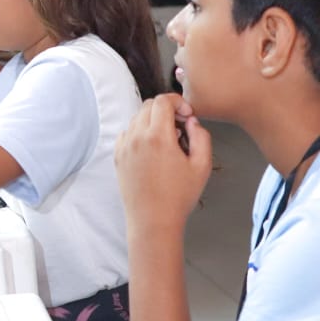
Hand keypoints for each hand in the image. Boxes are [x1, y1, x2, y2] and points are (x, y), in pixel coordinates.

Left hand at [115, 94, 211, 232]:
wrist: (153, 219)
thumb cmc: (179, 196)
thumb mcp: (202, 166)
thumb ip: (201, 137)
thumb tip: (192, 122)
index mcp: (157, 136)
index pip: (162, 101)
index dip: (178, 102)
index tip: (187, 115)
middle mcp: (137, 137)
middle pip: (148, 106)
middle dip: (166, 110)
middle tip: (180, 127)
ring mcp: (124, 146)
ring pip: (137, 118)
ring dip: (153, 121)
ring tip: (168, 142)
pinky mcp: (118, 155)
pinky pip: (128, 133)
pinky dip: (140, 133)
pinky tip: (153, 150)